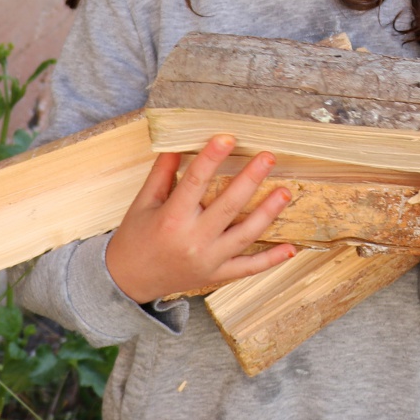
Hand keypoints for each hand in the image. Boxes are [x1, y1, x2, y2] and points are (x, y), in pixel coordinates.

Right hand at [105, 134, 295, 302]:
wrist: (128, 281)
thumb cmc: (135, 238)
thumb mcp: (143, 202)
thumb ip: (162, 173)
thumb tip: (178, 143)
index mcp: (171, 218)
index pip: (195, 182)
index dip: (212, 158)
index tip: (227, 137)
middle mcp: (193, 240)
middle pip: (228, 206)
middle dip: (250, 180)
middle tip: (268, 157)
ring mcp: (208, 260)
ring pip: (245, 236)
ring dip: (268, 214)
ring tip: (285, 192)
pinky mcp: (216, 275)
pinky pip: (248, 268)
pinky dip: (270, 260)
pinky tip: (291, 248)